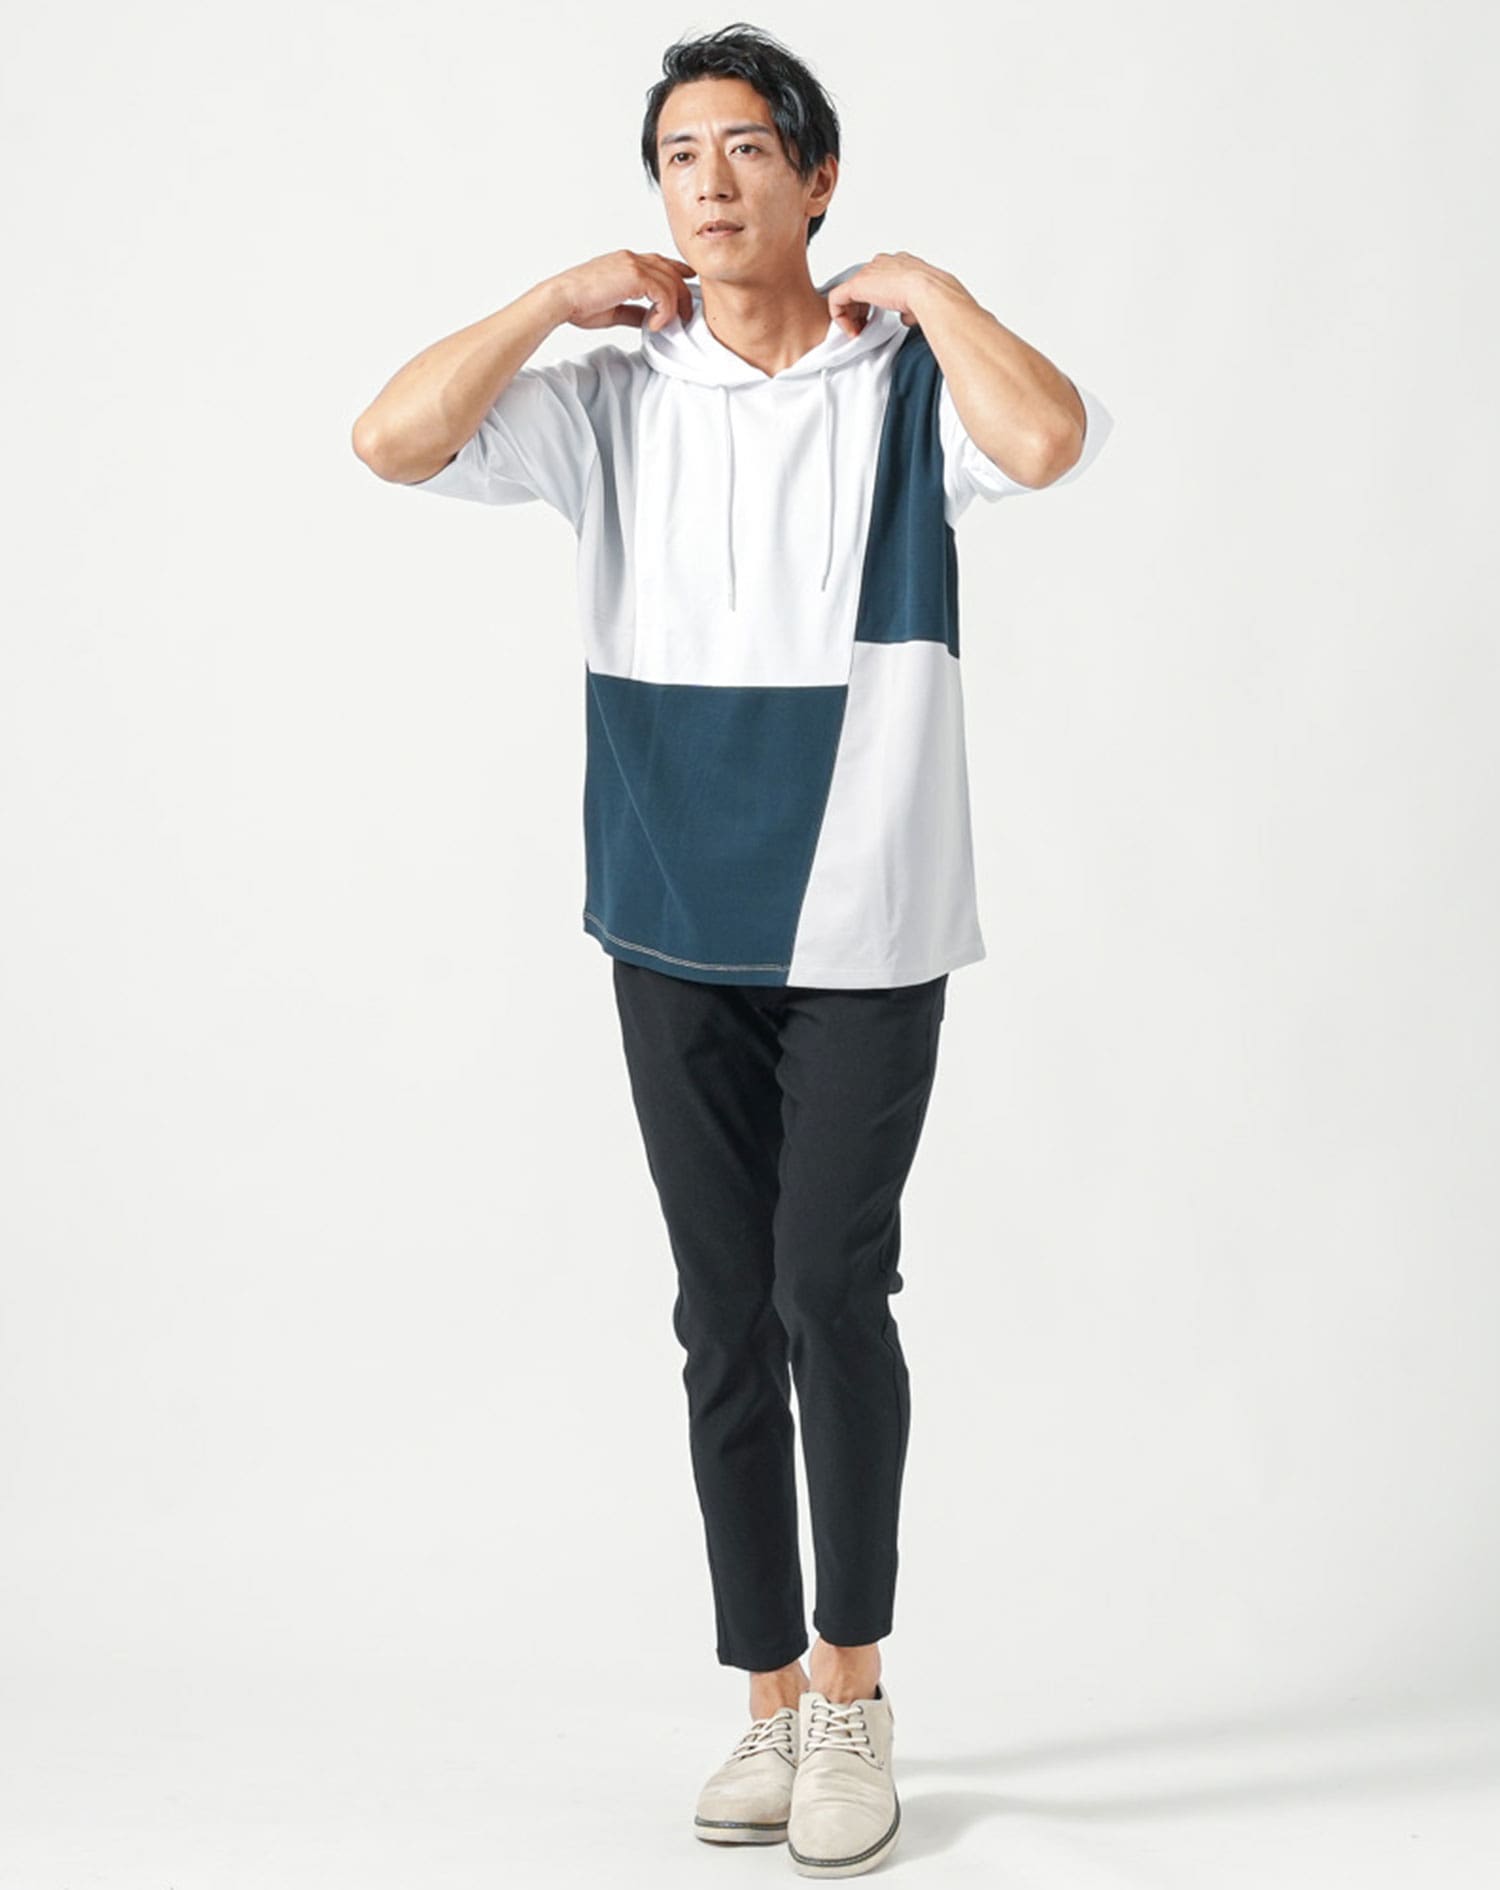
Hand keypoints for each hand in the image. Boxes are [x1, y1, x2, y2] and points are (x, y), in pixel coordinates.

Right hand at [552, 249, 697, 331]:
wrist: (561, 298)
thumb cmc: (578, 304)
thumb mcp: (614, 310)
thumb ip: (635, 311)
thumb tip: (650, 319)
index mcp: (625, 261)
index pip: (660, 261)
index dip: (678, 271)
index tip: (688, 283)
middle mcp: (631, 258)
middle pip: (671, 270)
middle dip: (683, 293)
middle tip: (686, 316)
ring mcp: (633, 264)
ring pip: (671, 281)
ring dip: (674, 306)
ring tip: (666, 325)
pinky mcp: (634, 276)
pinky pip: (663, 292)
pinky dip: (664, 311)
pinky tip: (655, 324)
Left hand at [826, 251, 960, 336]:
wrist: (928, 290)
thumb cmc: (931, 296)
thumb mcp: (920, 302)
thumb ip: (909, 307)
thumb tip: (906, 316)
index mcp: (899, 264)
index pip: (878, 280)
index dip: (874, 303)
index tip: (876, 320)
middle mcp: (882, 263)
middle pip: (861, 286)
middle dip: (860, 310)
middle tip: (864, 328)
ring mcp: (869, 272)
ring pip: (848, 293)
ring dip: (850, 315)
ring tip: (857, 331)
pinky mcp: (856, 284)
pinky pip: (837, 299)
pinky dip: (840, 317)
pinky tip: (850, 330)